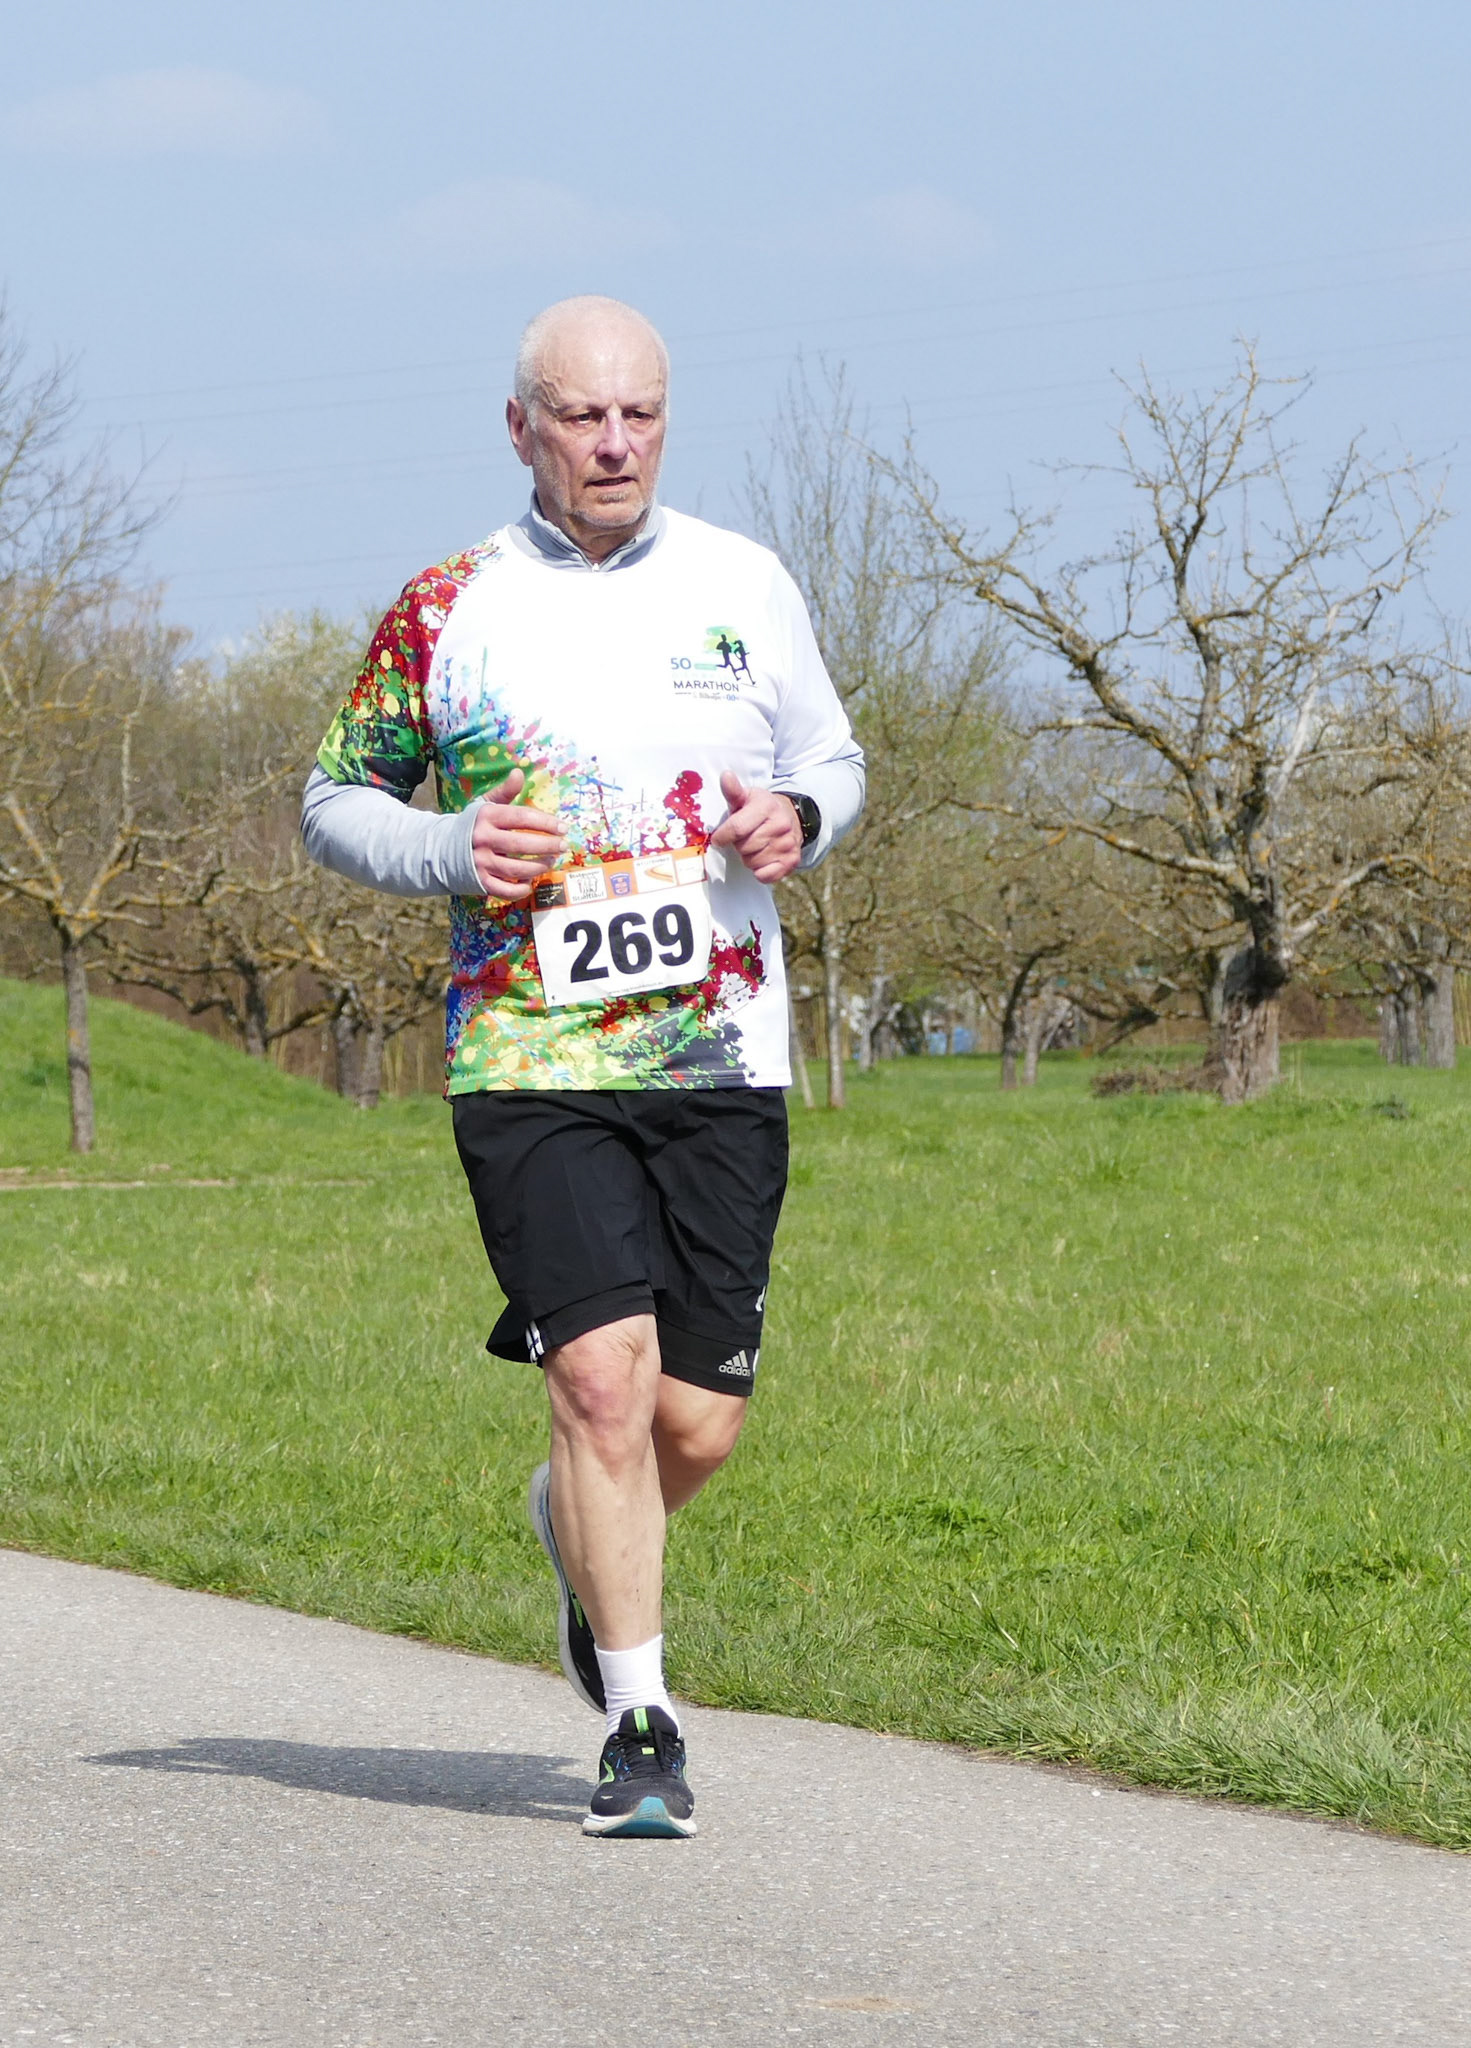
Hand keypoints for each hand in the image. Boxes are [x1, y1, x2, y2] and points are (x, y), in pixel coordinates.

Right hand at [470, 768, 566, 900]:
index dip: (546, 823)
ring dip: (539, 867)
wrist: (440, 849)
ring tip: (551, 861)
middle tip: (563, 846)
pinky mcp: (480, 882)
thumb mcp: (484, 805)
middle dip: (548, 846)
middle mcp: (483, 839)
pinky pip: (505, 890)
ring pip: (517, 869)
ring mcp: (481, 862)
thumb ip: (504, 791)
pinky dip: (520, 889)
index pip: (522, 818)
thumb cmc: (471, 825)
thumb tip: (520, 772)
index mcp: (487, 817)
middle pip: (522, 845)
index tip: (563, 827)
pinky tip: (530, 882)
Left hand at [712, 770, 802, 883]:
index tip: (718, 839)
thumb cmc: (760, 809)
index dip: (722, 836)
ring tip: (755, 845)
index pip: (737, 828)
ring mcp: (788, 844)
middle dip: (738, 845)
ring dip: (748, 857)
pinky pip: (765, 876)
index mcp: (767, 806)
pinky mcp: (792, 861)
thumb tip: (725, 776)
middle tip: (745, 838)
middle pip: (743, 847)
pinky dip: (760, 871)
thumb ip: (733, 790)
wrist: (792, 818)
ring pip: (752, 862)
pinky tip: (763, 858)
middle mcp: (781, 825)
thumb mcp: (747, 797)